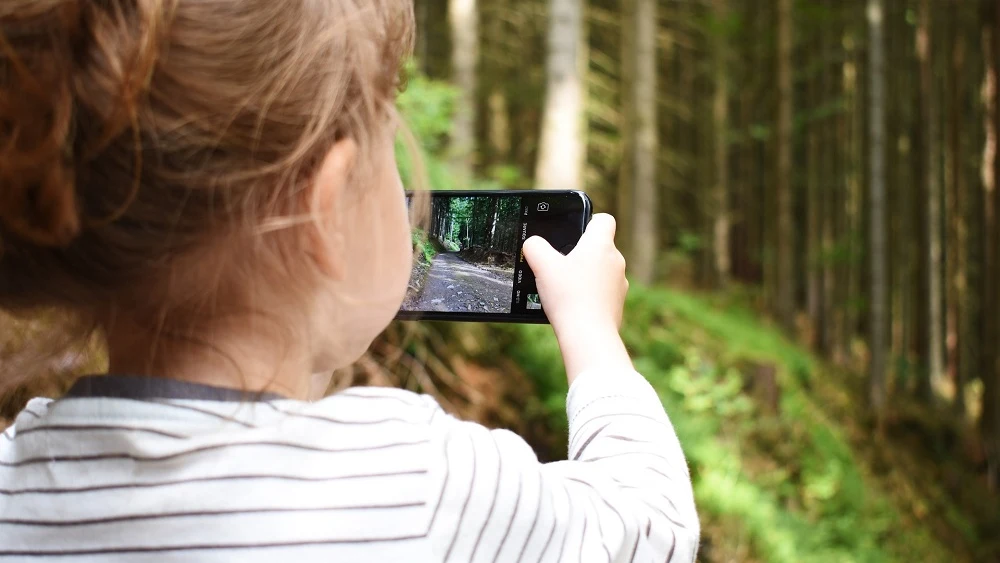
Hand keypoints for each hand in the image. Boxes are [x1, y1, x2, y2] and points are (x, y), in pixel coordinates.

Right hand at [523, 214, 632, 382]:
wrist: (588, 335)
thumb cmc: (568, 296)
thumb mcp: (542, 265)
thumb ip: (534, 247)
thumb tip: (533, 244)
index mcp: (600, 245)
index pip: (603, 220)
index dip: (589, 221)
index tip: (575, 231)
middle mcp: (616, 262)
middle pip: (600, 248)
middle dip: (581, 254)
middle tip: (560, 264)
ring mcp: (619, 285)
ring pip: (601, 272)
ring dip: (586, 276)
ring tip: (564, 288)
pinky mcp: (617, 305)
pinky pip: (602, 294)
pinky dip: (589, 296)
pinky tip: (572, 306)